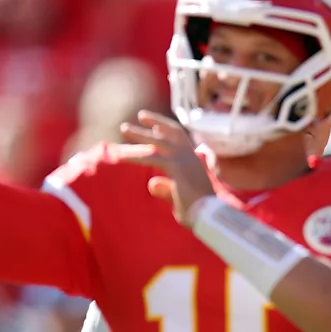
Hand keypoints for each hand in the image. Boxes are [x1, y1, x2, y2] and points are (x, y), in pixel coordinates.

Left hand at [117, 110, 215, 225]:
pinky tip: (121, 155)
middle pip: (172, 133)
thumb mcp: (179, 199)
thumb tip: (150, 183)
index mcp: (194, 163)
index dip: (167, 131)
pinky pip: (152, 158)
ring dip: (140, 134)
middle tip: (140, 115)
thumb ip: (165, 189)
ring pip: (158, 142)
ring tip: (124, 128)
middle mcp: (191, 158)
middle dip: (156, 122)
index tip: (154, 127)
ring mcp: (185, 161)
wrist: (209, 216)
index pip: (180, 140)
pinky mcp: (177, 168)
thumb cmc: (197, 212)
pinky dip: (136, 156)